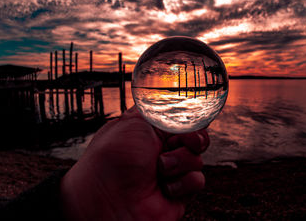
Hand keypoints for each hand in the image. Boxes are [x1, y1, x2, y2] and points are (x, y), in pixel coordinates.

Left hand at [60, 106, 209, 220]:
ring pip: (197, 158)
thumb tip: (184, 106)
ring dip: (180, 162)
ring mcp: (171, 171)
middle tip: (174, 143)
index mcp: (151, 130)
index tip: (189, 120)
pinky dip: (183, 183)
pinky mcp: (178, 192)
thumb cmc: (113, 158)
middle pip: (196, 137)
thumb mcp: (136, 121)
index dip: (190, 119)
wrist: (108, 199)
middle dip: (191, 138)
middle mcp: (162, 149)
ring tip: (159, 170)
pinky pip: (197, 181)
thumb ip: (163, 110)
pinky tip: (165, 188)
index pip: (182, 119)